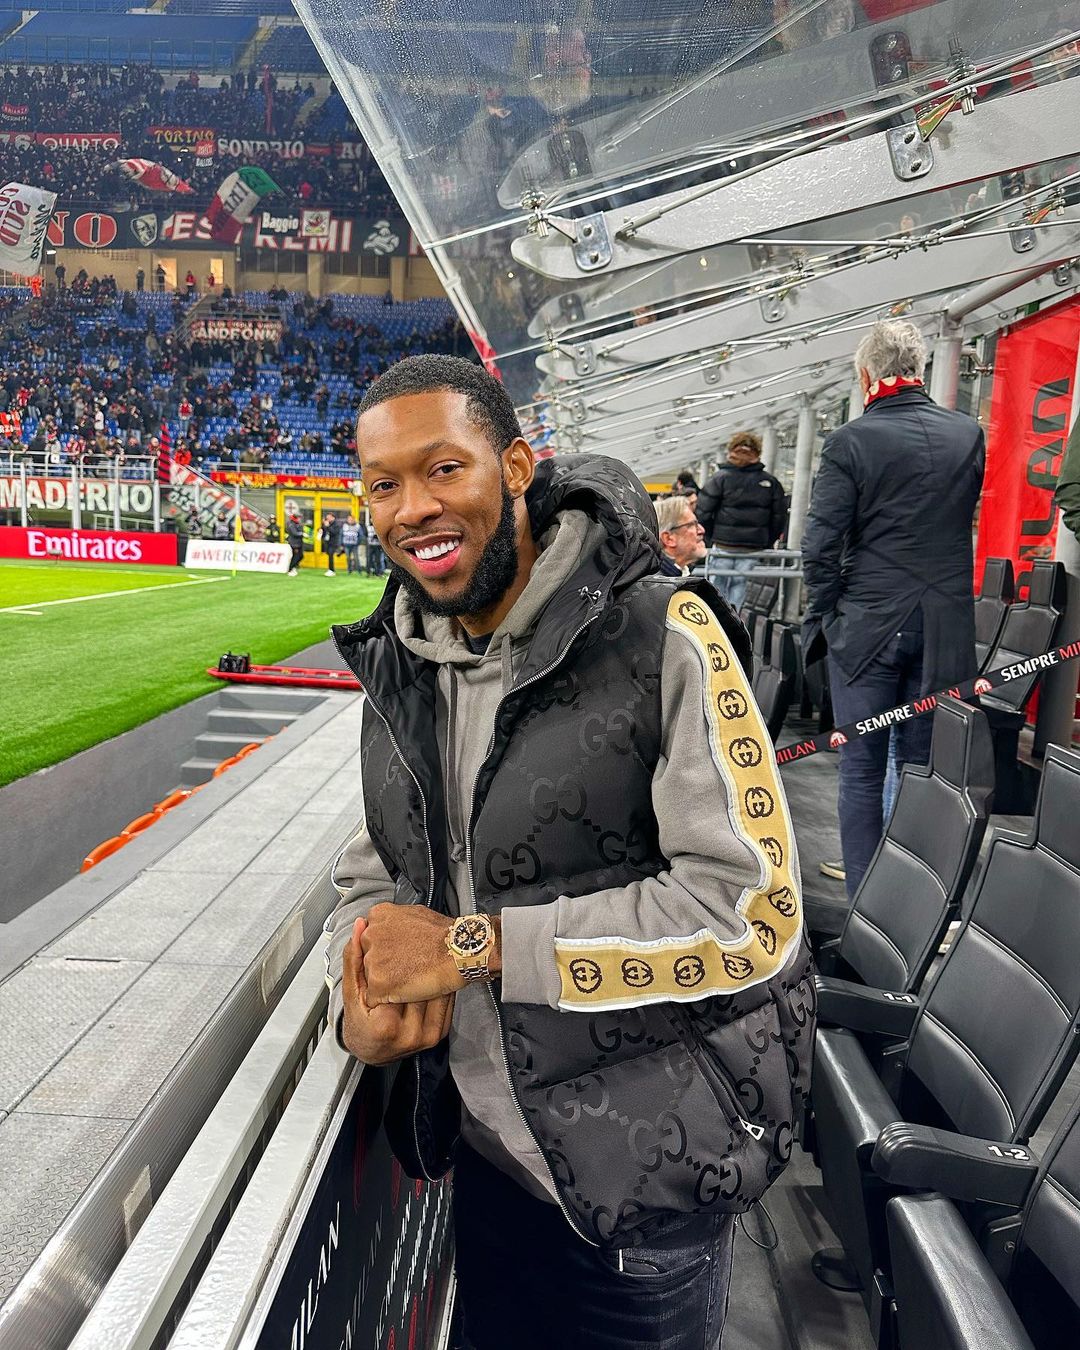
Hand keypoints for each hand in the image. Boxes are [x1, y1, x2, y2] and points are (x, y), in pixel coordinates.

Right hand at [341, 917, 453, 1065]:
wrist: (372, 1050)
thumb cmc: (360, 1023)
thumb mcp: (352, 992)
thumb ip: (354, 959)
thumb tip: (359, 926)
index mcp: (387, 1025)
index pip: (399, 983)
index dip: (399, 961)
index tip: (399, 944)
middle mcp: (411, 1035)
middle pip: (421, 986)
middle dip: (419, 964)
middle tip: (418, 944)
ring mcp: (428, 1036)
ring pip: (437, 991)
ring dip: (435, 971)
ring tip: (428, 954)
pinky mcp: (439, 1034)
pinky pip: (446, 1003)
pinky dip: (441, 985)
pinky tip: (435, 972)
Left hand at [361, 902, 467, 1005]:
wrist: (460, 951)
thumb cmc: (444, 935)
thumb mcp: (415, 913)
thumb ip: (394, 920)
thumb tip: (390, 924)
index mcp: (378, 915)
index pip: (371, 938)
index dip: (387, 949)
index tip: (401, 952)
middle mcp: (370, 935)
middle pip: (368, 957)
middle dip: (383, 965)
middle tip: (407, 965)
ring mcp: (372, 959)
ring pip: (371, 978)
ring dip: (387, 982)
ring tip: (410, 976)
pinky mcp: (378, 983)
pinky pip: (376, 997)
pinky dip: (390, 998)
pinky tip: (408, 989)